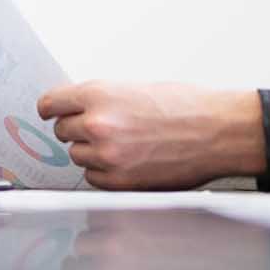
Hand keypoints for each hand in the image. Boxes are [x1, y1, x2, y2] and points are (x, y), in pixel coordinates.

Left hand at [38, 80, 264, 189]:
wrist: (219, 131)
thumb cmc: (184, 106)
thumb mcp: (133, 88)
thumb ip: (99, 100)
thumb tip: (73, 109)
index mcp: (99, 95)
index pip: (51, 103)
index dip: (51, 109)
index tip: (51, 113)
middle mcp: (98, 124)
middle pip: (62, 131)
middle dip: (77, 130)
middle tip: (102, 128)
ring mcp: (108, 155)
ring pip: (76, 155)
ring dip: (91, 151)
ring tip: (122, 144)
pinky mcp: (121, 181)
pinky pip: (93, 178)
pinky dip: (104, 171)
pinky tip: (126, 161)